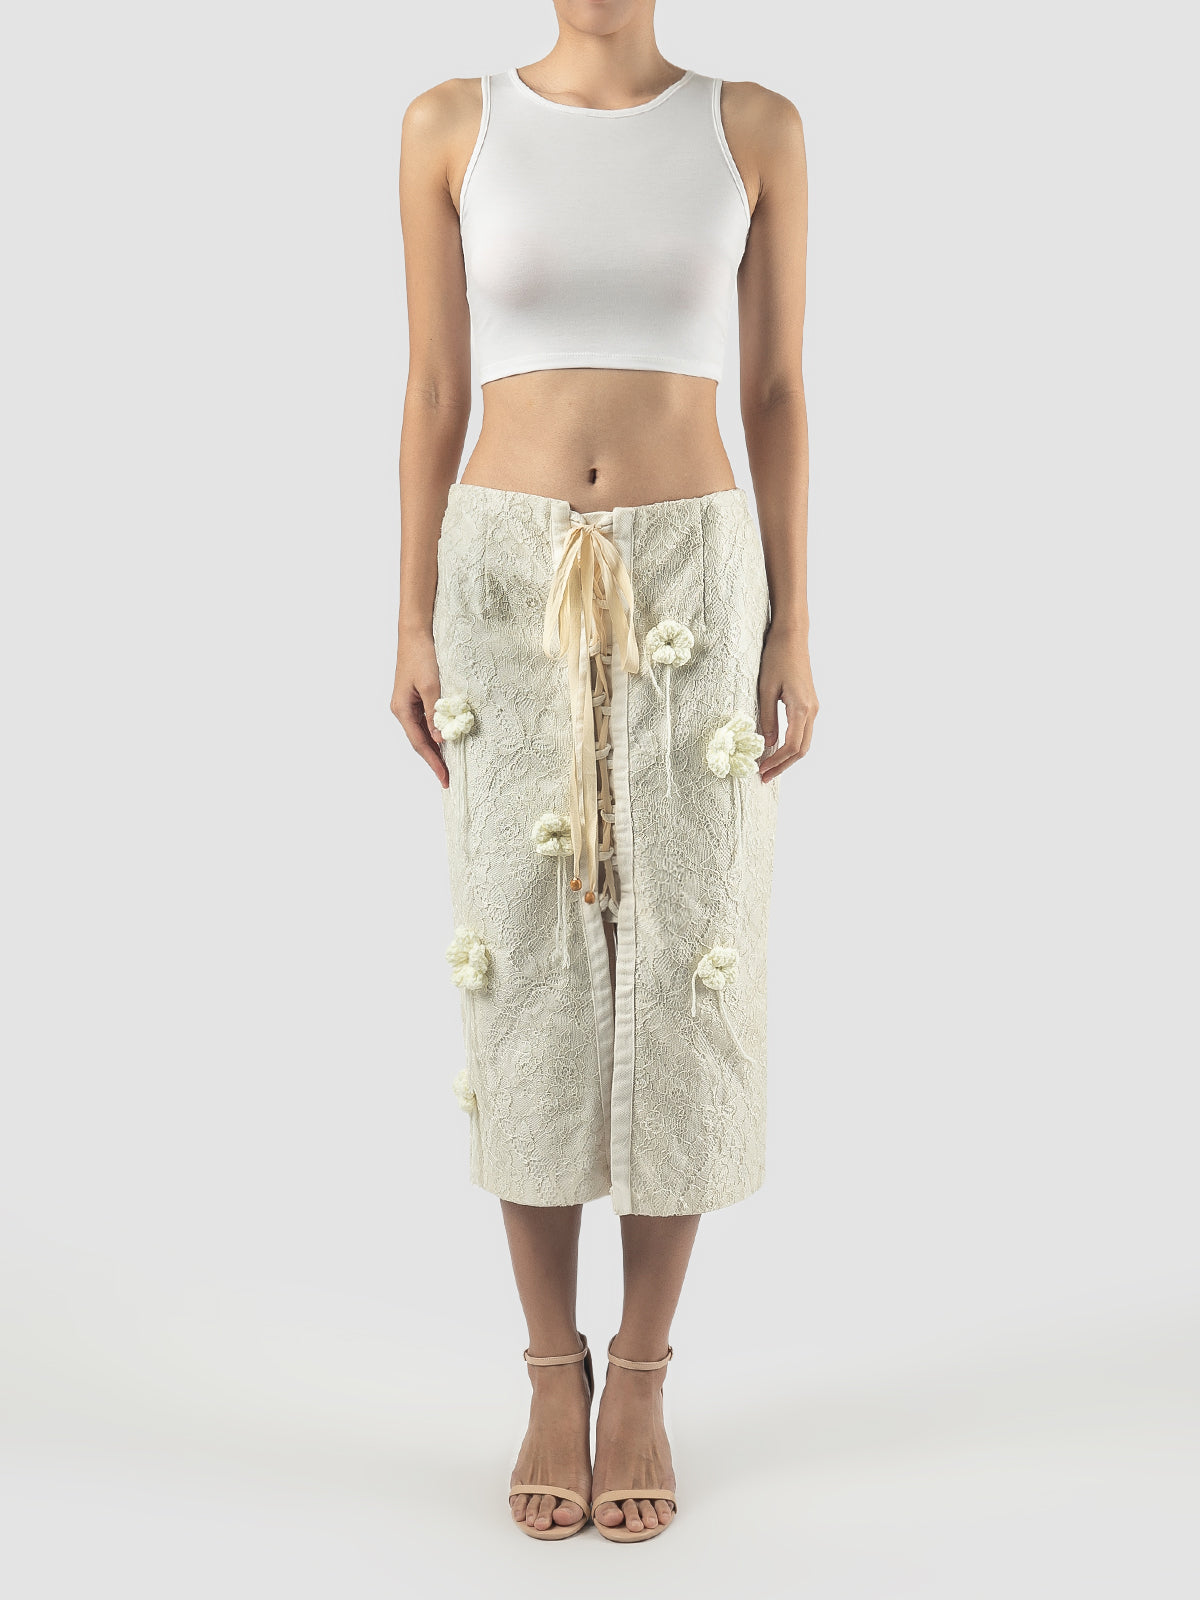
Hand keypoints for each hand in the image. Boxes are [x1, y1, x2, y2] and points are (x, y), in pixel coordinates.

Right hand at [391, 629, 448, 788]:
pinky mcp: (418, 697)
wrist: (417, 632)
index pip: (420, 743)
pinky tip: (449, 739)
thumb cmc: (422, 656)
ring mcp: (410, 704)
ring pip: (425, 732)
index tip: (445, 778)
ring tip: (452, 764)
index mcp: (402, 709)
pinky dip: (438, 732)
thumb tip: (440, 740)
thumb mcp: (432, 686)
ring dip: (437, 747)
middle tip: (450, 778)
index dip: (433, 762)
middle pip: (420, 742)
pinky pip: (428, 721)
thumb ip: (436, 714)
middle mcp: (403, 709)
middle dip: (435, 760)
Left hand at [757, 625, 818, 782]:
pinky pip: (802, 731)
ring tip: (768, 766)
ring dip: (787, 757)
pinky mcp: (808, 703)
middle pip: (801, 750)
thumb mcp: (765, 689)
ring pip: (803, 742)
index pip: (792, 746)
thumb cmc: (776, 658)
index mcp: (802, 709)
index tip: (761, 771)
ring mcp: (812, 707)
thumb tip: (766, 745)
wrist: (791, 636)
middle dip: (783, 765)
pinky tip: (775, 748)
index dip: (777, 762)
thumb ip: (766, 718)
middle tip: (764, 777)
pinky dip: (790, 744)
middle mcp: (812, 711)